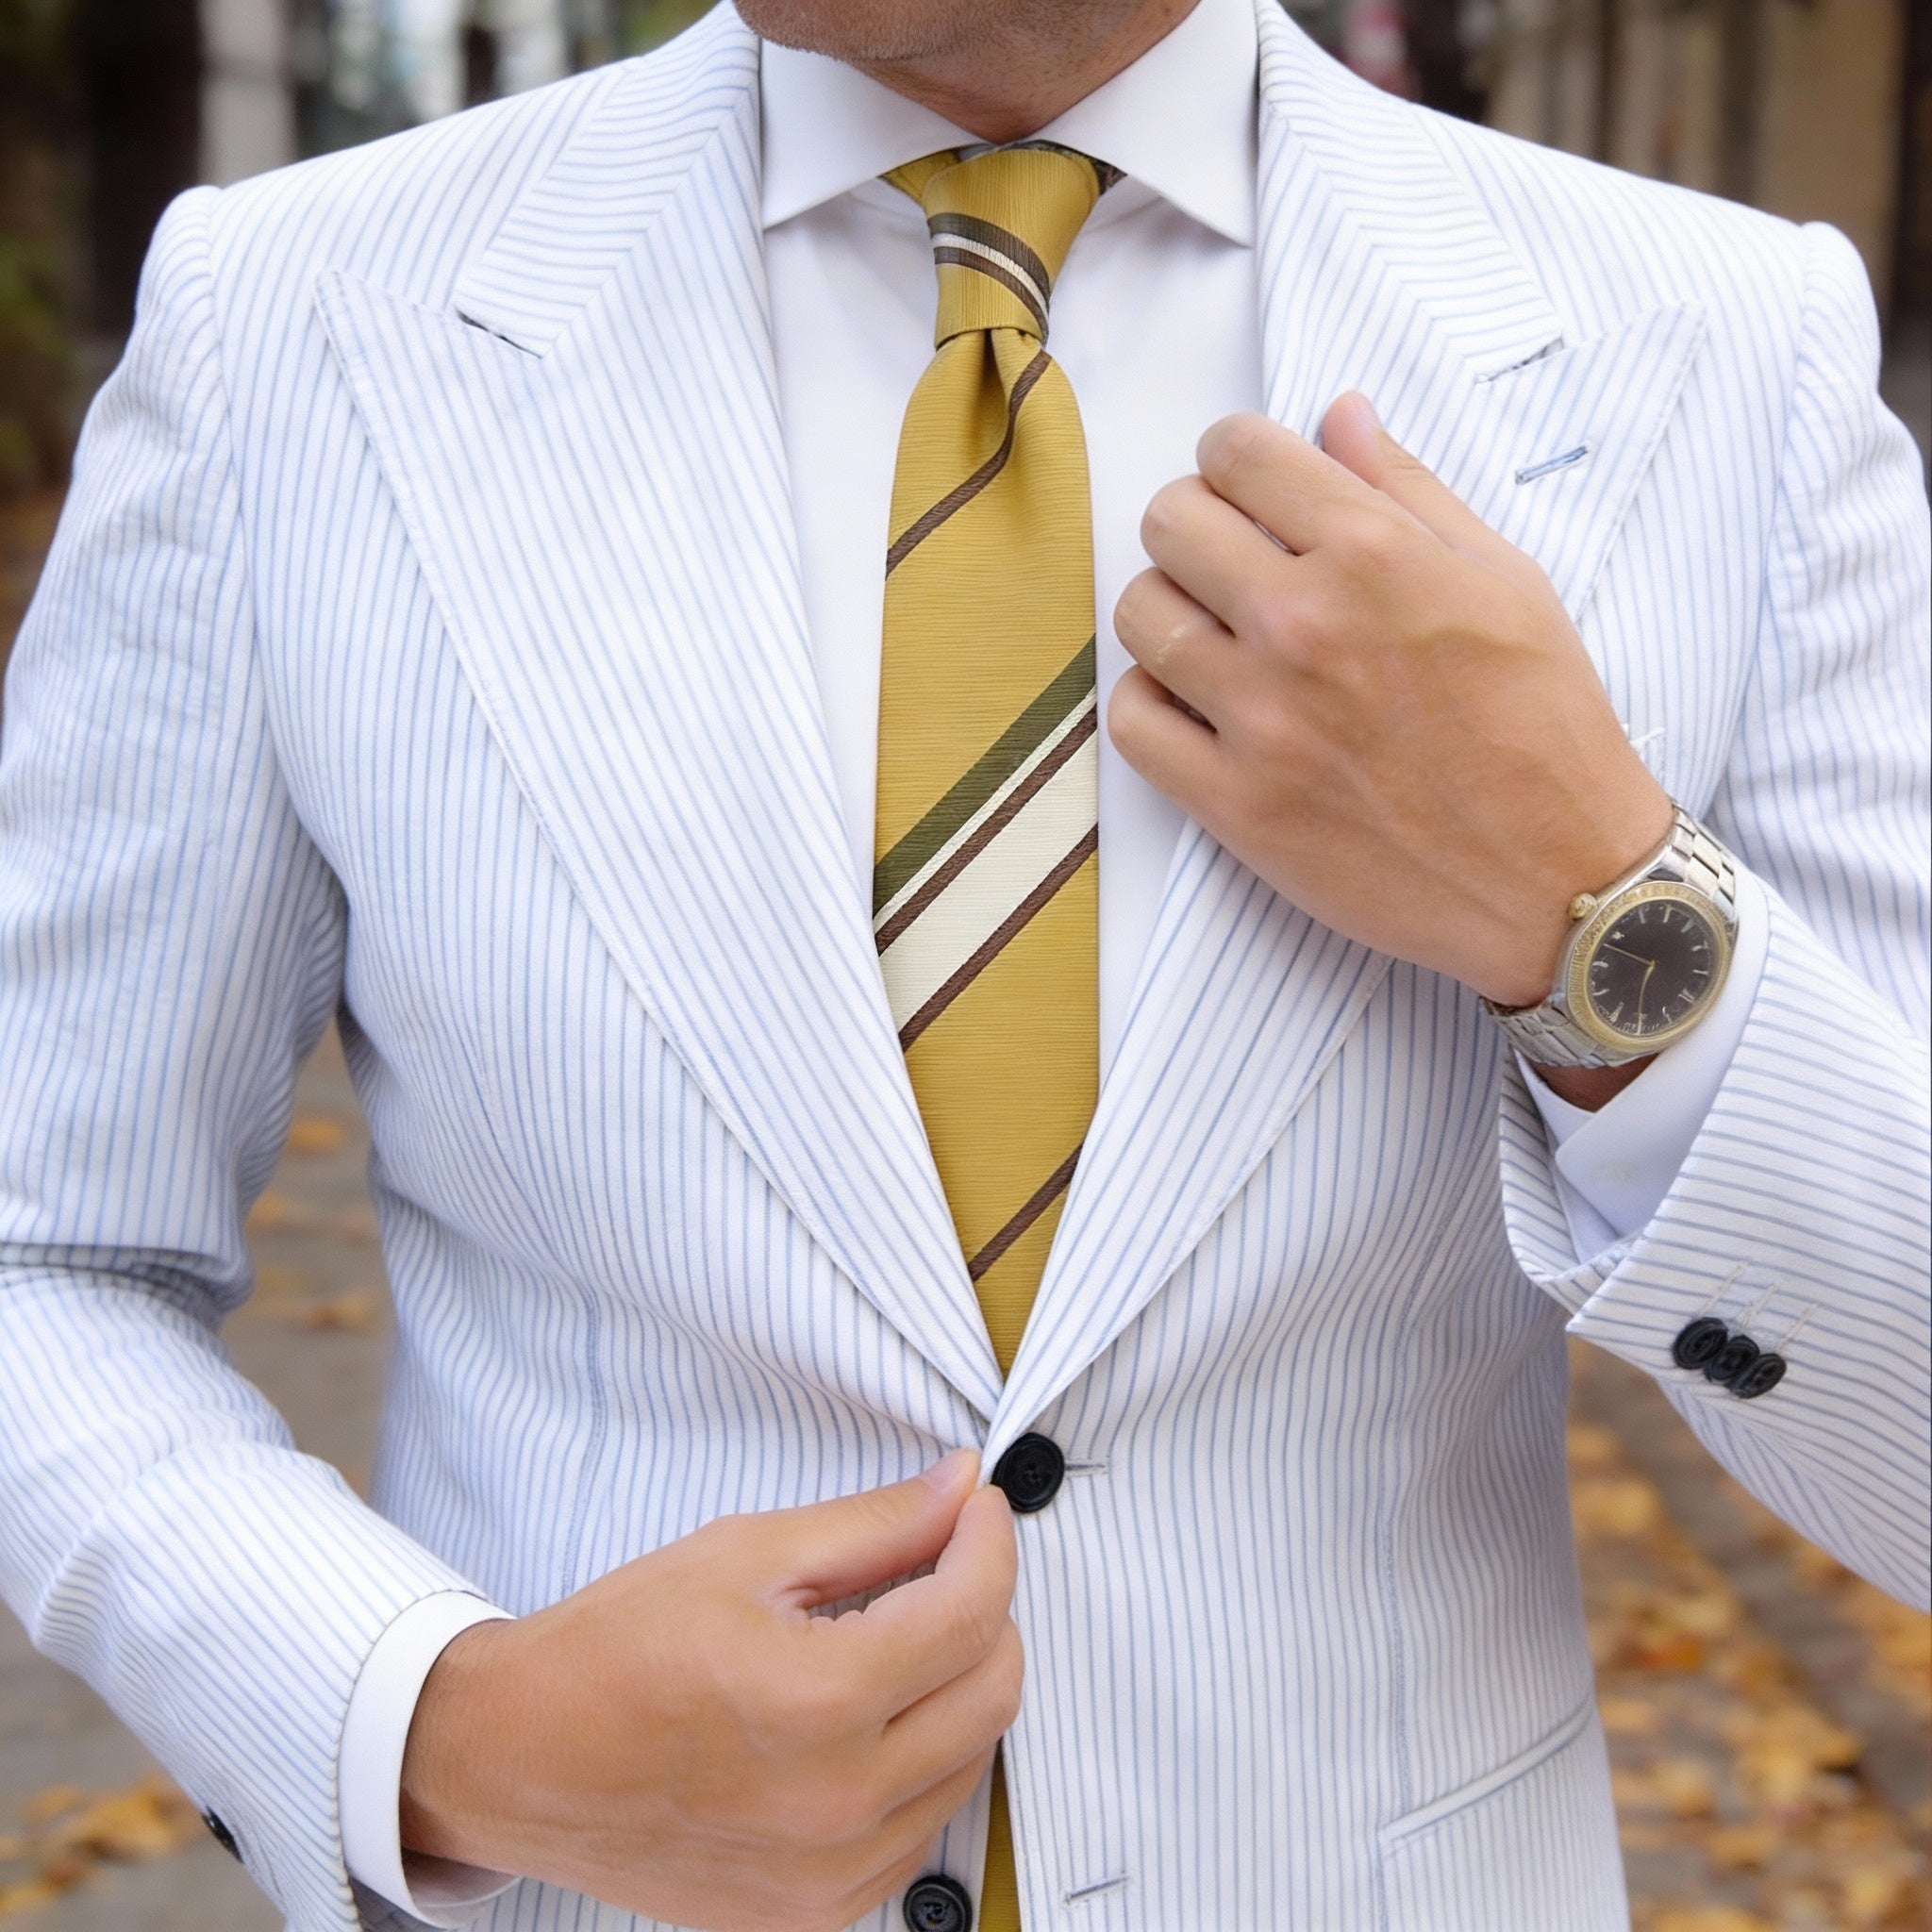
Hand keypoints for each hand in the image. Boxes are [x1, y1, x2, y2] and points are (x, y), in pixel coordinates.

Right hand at [399, 1451, 1019, 1931]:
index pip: (971, 1614)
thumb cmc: (616, 1648)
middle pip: (994, 1692)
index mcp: (817, 1704)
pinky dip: (926, 1760)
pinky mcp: (815, 1913)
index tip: (976, 1507)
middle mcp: (837, 1805)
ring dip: (962, 1685)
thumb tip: (960, 1488)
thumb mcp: (746, 1554)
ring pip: (971, 1763)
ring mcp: (830, 1875)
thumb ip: (873, 1524)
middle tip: (947, 1558)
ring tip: (904, 1632)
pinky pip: (921, 1830)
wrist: (519, 1757)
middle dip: (989, 1608)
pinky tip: (877, 1714)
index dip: (989, 1542)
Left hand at [1110, 395, 1672, 1012]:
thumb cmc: (1545, 726)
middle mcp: (1304, 625)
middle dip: (1195, 524)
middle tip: (1231, 560)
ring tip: (1217, 635)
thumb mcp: (1506, 579)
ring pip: (1140, 615)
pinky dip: (1152, 702)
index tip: (1250, 487)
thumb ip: (1408, 490)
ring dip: (1170, 611)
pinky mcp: (1235, 804)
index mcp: (1375, 554)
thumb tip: (1338, 413)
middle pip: (1169, 522)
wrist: (1558, 879)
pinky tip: (1199, 706)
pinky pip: (1133, 721)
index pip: (1236, 452)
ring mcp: (1261, 719)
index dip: (1235, 457)